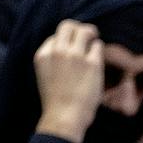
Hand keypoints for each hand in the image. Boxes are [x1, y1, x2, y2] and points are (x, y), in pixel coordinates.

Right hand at [33, 19, 104, 142]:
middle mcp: (57, 51)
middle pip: (67, 25)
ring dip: (91, 34)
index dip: (65, 41)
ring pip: (84, 31)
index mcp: (43, 54)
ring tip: (94, 39)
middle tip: (87, 35)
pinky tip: (98, 59)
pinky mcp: (92, 63)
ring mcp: (75, 56)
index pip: (54, 37)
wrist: (64, 117)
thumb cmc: (56, 102)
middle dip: (78, 28)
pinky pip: (98, 46)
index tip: (71, 49)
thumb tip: (65, 50)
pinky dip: (99, 50)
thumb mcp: (45, 76)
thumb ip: (52, 61)